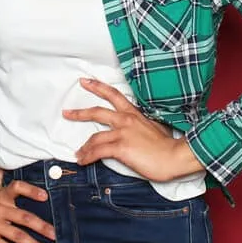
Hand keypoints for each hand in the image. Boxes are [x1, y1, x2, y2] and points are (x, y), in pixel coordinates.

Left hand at [63, 78, 204, 181]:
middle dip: (80, 113)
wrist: (174, 156)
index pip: (114, 95)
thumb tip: (137, 130)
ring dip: (83, 146)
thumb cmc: (167, 145)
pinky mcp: (120, 147)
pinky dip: (87, 156)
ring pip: (94, 136)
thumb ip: (143, 124)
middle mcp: (126, 120)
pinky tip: (83, 160)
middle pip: (97, 112)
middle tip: (67, 112)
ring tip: (78, 153)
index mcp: (134, 113)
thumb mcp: (156, 126)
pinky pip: (97, 151)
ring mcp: (122, 133)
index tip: (86, 82)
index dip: (98, 87)